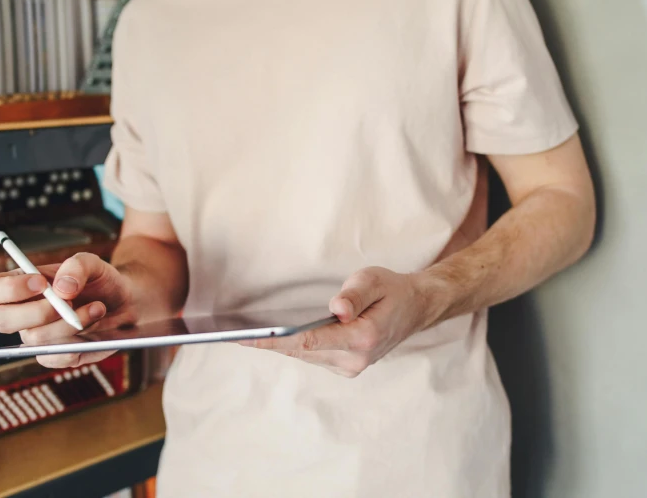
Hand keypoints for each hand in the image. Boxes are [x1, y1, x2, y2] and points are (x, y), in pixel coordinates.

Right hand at [0, 253, 134, 368]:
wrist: (128, 302)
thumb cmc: (101, 280)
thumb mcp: (93, 262)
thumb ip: (77, 266)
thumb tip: (61, 288)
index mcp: (19, 286)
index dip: (7, 289)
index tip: (40, 282)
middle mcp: (22, 314)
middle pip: (1, 321)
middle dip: (36, 311)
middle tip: (68, 302)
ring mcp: (38, 337)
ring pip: (35, 339)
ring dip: (69, 323)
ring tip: (98, 307)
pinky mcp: (57, 354)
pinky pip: (53, 358)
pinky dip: (75, 344)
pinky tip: (94, 327)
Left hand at [242, 267, 435, 377]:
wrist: (415, 309)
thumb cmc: (392, 290)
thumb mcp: (374, 280)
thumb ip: (355, 295)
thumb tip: (337, 309)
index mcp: (363, 337)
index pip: (311, 341)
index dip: (277, 340)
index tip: (250, 339)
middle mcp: (356, 358)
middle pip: (302, 352)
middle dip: (267, 345)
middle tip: (232, 338)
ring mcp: (351, 366)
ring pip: (305, 357)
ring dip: (277, 348)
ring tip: (243, 339)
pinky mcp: (346, 366)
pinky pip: (312, 357)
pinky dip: (292, 349)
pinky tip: (271, 340)